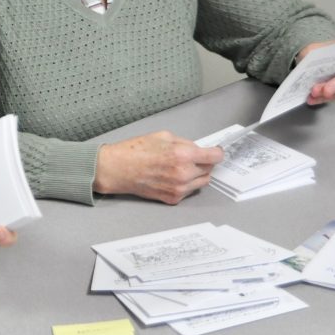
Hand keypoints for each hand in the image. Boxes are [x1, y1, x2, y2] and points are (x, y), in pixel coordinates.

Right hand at [94, 131, 223, 204]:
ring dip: (197, 174)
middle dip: (203, 162)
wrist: (117, 169)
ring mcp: (179, 188)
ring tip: (180, 167)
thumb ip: (185, 143)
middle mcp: (184, 174)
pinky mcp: (172, 198)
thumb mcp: (163, 136)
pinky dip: (186, 183)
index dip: (216, 152)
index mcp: (183, 155)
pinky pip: (189, 190)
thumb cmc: (135, 150)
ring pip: (202, 182)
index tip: (214, 152)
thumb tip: (198, 150)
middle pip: (209, 169)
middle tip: (190, 158)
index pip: (215, 157)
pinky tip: (171, 176)